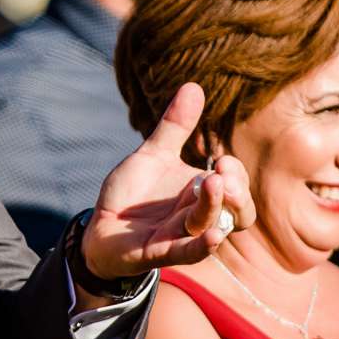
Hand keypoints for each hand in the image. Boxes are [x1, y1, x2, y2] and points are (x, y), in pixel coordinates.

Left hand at [78, 83, 253, 281]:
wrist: (99, 227)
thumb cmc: (133, 195)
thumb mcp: (152, 155)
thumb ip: (174, 126)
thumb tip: (193, 86)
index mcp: (201, 194)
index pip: (236, 188)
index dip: (236, 174)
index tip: (220, 159)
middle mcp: (197, 217)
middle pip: (238, 212)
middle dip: (237, 192)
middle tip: (222, 174)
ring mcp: (180, 236)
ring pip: (213, 228)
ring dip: (216, 208)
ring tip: (214, 185)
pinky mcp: (160, 252)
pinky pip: (188, 253)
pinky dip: (202, 245)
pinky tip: (213, 236)